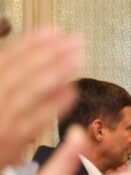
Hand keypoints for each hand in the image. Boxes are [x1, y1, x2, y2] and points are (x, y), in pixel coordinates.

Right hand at [0, 26, 83, 167]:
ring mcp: (0, 122)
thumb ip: (9, 85)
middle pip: (21, 72)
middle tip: (76, 40)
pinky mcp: (8, 143)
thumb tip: (33, 64)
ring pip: (28, 92)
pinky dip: (52, 105)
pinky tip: (72, 91)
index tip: (53, 30)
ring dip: (55, 72)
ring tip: (78, 57)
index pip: (6, 61)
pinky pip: (33, 121)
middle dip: (49, 54)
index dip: (30, 44)